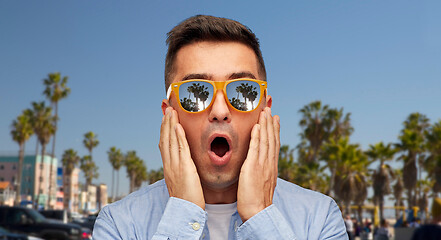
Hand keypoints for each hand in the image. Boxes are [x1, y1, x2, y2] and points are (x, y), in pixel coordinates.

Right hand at [159, 107, 204, 208]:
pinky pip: (180, 148)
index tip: (165, 118)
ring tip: (171, 111)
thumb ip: (181, 170)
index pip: (164, 144)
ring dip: (170, 124)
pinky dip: (178, 136)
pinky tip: (177, 125)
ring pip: (171, 141)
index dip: (164, 130)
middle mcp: (169, 164)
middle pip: (165, 139)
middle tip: (167, 108)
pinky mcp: (184, 167)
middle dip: (165, 122)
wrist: (185, 210)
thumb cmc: (187, 198)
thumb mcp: (181, 181)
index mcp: (168, 166)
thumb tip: (183, 163)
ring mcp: (175, 165)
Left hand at [237, 107, 279, 221]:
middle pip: (272, 139)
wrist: (257, 212)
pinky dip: (258, 136)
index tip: (275, 119)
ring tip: (265, 111)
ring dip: (266, 124)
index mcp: (271, 167)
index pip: (274, 145)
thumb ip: (261, 172)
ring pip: (266, 140)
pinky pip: (256, 148)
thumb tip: (260, 167)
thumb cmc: (256, 201)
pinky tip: (258, 126)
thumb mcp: (261, 183)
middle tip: (270, 109)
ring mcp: (262, 165)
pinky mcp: (253, 167)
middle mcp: (269, 164)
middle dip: (271, 123)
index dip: (275, 130)